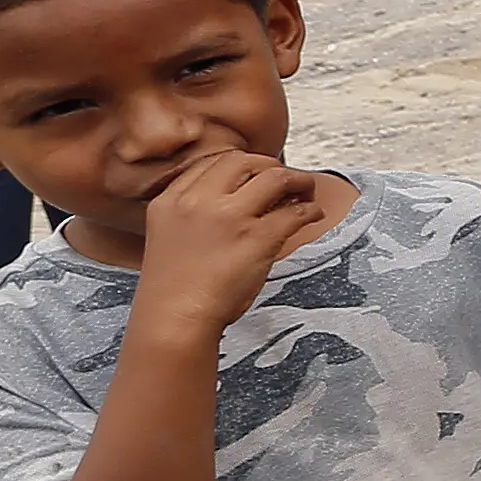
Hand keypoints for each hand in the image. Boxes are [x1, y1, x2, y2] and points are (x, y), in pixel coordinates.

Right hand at [136, 148, 356, 332]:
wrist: (174, 318)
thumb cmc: (173, 287)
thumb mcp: (168, 235)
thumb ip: (192, 213)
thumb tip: (234, 200)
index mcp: (171, 200)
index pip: (212, 162)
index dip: (240, 165)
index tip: (254, 174)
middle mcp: (198, 201)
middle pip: (244, 161)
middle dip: (269, 165)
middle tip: (283, 179)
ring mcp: (229, 217)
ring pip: (275, 176)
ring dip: (297, 180)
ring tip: (305, 191)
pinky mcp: (257, 237)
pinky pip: (296, 211)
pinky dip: (310, 210)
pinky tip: (312, 215)